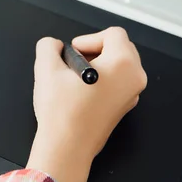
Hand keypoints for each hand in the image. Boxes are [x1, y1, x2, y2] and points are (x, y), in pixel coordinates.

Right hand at [27, 28, 146, 181]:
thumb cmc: (63, 114)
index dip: (88, 39)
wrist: (66, 148)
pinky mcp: (124, 106)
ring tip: (75, 79)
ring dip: (98, 64)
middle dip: (95, 50)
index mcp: (123, 64)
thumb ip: (49, 45)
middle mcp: (134, 78)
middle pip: (120, 47)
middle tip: (75, 62)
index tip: (74, 52)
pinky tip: (81, 92)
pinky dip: (102, 80)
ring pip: (119, 64)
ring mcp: (132, 94)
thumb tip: (53, 45)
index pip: (113, 33)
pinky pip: (117, 81)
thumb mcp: (47, 68)